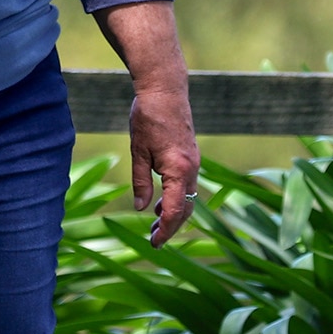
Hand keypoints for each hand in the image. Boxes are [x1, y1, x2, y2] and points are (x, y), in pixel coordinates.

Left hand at [94, 0, 200, 244]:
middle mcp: (192, 169)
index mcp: (179, 170)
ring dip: (174, 213)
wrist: (165, 89)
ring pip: (188, 197)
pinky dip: (177, 197)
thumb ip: (141, 182)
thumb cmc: (148, 117)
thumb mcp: (138, 151)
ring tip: (156, 225)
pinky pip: (187, 184)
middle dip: (171, 227)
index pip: (176, 211)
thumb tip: (142, 208)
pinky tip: (161, 202)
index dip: (165, 230)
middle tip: (154, 241)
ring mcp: (194, 162)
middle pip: (186, 208)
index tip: (154, 244)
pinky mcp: (190, 155)